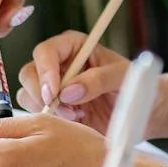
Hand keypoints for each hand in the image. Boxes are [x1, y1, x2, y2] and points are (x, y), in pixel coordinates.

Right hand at [15, 31, 130, 132]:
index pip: (46, 51)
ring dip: (49, 110)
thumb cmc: (135, 85)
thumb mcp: (123, 77)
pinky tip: (77, 121)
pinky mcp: (52, 108)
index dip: (45, 71)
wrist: (138, 111)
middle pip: (29, 74)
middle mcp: (58, 64)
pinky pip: (36, 115)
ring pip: (28, 96)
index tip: (55, 93)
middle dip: (43, 95)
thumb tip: (68, 91)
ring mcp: (53, 87)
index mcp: (73, 45)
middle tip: (66, 110)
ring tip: (79, 115)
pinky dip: (52, 121)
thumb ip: (99, 79)